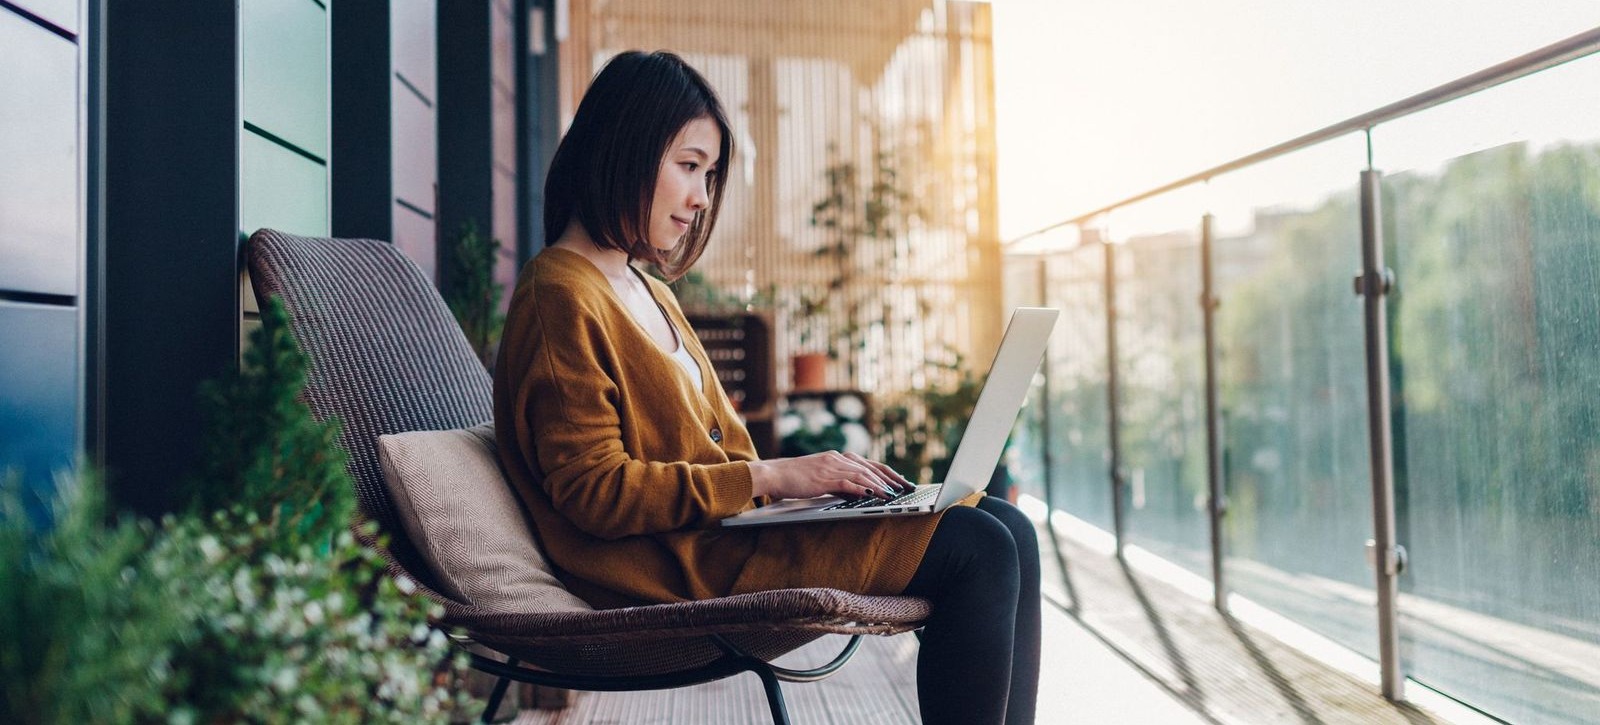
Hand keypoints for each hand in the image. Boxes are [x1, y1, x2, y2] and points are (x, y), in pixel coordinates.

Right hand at [749, 451, 913, 501]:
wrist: (773, 474)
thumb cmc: (793, 478)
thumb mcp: (819, 478)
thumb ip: (838, 482)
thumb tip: (857, 492)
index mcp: (836, 457)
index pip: (868, 463)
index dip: (886, 472)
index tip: (900, 480)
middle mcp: (836, 458)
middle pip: (870, 467)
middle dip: (890, 478)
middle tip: (905, 487)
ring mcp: (831, 466)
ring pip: (862, 474)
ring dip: (880, 484)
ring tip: (894, 493)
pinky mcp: (824, 477)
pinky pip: (849, 483)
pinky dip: (864, 488)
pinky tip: (874, 494)